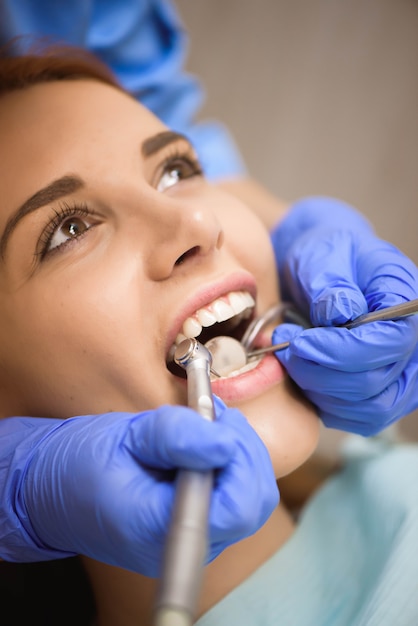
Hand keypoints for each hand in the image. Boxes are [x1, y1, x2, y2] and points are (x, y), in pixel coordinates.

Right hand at [1, 400, 277, 575]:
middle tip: (219, 418)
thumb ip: (176, 436)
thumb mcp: (124, 436)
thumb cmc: (79, 463)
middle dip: (246, 453)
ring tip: (211, 424)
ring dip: (241, 454)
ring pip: (249, 498)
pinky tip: (209, 439)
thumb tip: (226, 441)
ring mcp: (192, 539)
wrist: (52, 490)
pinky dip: (232, 462)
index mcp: (161, 528)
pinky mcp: (194, 525)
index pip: (236, 508)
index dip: (240, 461)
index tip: (220, 425)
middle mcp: (184, 544)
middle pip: (252, 504)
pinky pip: (233, 495)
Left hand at [271, 196, 417, 434]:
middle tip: (284, 347)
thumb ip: (331, 283)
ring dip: (320, 391)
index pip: (390, 342)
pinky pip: (359, 417)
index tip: (299, 342)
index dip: (341, 351)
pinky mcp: (382, 392)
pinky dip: (326, 403)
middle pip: (377, 381)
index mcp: (406, 299)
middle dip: (321, 372)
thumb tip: (341, 313)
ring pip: (369, 408)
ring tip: (290, 358)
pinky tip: (304, 374)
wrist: (325, 270)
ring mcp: (402, 372)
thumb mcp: (322, 255)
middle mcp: (414, 341)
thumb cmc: (326, 257)